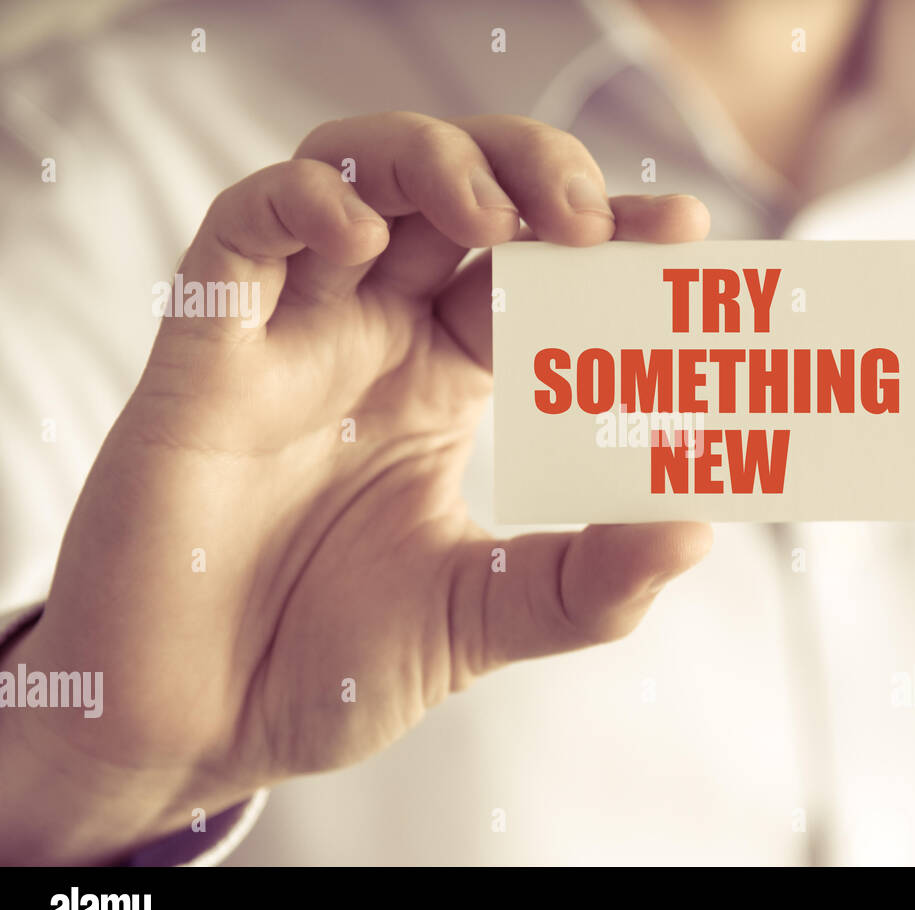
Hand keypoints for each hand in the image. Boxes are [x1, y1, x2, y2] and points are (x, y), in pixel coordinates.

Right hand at [0, 112, 711, 863]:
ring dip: (431, 162)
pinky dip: (303, 207)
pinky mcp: (202, 355)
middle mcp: (371, 340)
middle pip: (452, 190)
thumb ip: (591, 582)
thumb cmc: (332, 666)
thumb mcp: (486, 617)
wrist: (199, 728)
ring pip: (350, 173)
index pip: (532, 269)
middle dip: (530, 170)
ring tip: (497, 217)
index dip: (606, 235)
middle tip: (594, 217)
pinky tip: (362, 246)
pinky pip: (240, 233)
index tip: (686, 229)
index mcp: (441, 382)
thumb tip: (700, 528)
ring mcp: (288, 337)